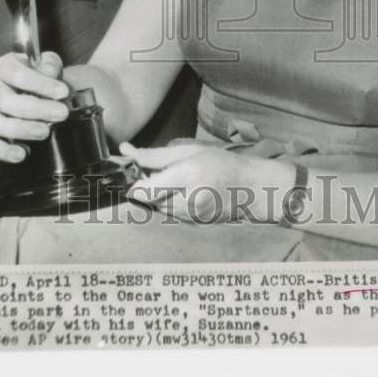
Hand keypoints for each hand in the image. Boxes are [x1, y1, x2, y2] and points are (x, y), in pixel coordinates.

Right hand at [0, 51, 69, 162]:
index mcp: (1, 67)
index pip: (15, 73)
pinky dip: (4, 151)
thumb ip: (49, 65)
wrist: (27, 91)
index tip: (63, 92)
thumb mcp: (45, 64)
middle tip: (61, 114)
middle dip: (35, 109)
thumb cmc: (35, 77)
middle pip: (4, 100)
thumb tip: (49, 72)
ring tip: (45, 132)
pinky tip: (22, 153)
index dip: (40, 83)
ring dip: (20, 130)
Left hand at [121, 142, 294, 224]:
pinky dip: (169, 202)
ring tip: (174, 180)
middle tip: (156, 171)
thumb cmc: (222, 164)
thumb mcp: (190, 151)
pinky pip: (170, 213)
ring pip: (157, 207)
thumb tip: (127, 151)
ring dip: (157, 195)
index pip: (144, 190)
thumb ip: (156, 155)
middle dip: (146, 186)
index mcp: (187, 177)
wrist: (250, 189)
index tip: (131, 171)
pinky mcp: (192, 225)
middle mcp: (188, 201)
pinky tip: (184, 191)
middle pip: (148, 199)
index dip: (132, 182)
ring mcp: (190, 217)